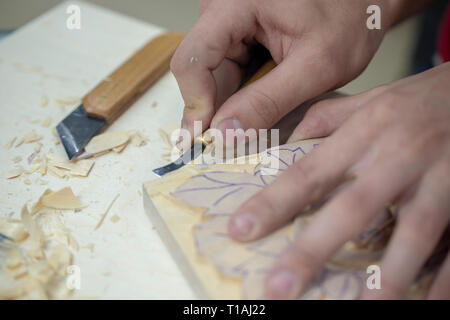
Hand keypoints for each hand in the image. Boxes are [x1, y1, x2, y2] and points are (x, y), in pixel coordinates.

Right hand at [171, 0, 392, 148]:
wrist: (360, 3)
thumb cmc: (348, 20)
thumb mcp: (315, 66)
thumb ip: (268, 101)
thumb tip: (224, 135)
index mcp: (237, 4)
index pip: (193, 58)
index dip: (194, 103)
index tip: (204, 141)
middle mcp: (224, 10)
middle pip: (199, 70)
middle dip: (214, 109)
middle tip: (231, 143)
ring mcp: (228, 24)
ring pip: (210, 76)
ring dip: (229, 104)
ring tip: (257, 117)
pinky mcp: (237, 38)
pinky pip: (225, 73)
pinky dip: (239, 96)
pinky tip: (258, 105)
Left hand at [228, 62, 449, 298]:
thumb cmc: (418, 97)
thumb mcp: (369, 98)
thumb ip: (325, 119)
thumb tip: (285, 140)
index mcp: (365, 131)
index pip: (310, 172)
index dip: (273, 203)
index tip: (239, 231)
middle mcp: (397, 156)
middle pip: (351, 208)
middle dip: (313, 250)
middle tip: (277, 288)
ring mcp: (439, 177)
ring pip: (411, 232)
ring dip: (385, 278)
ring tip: (357, 311)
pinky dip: (443, 279)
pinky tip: (426, 306)